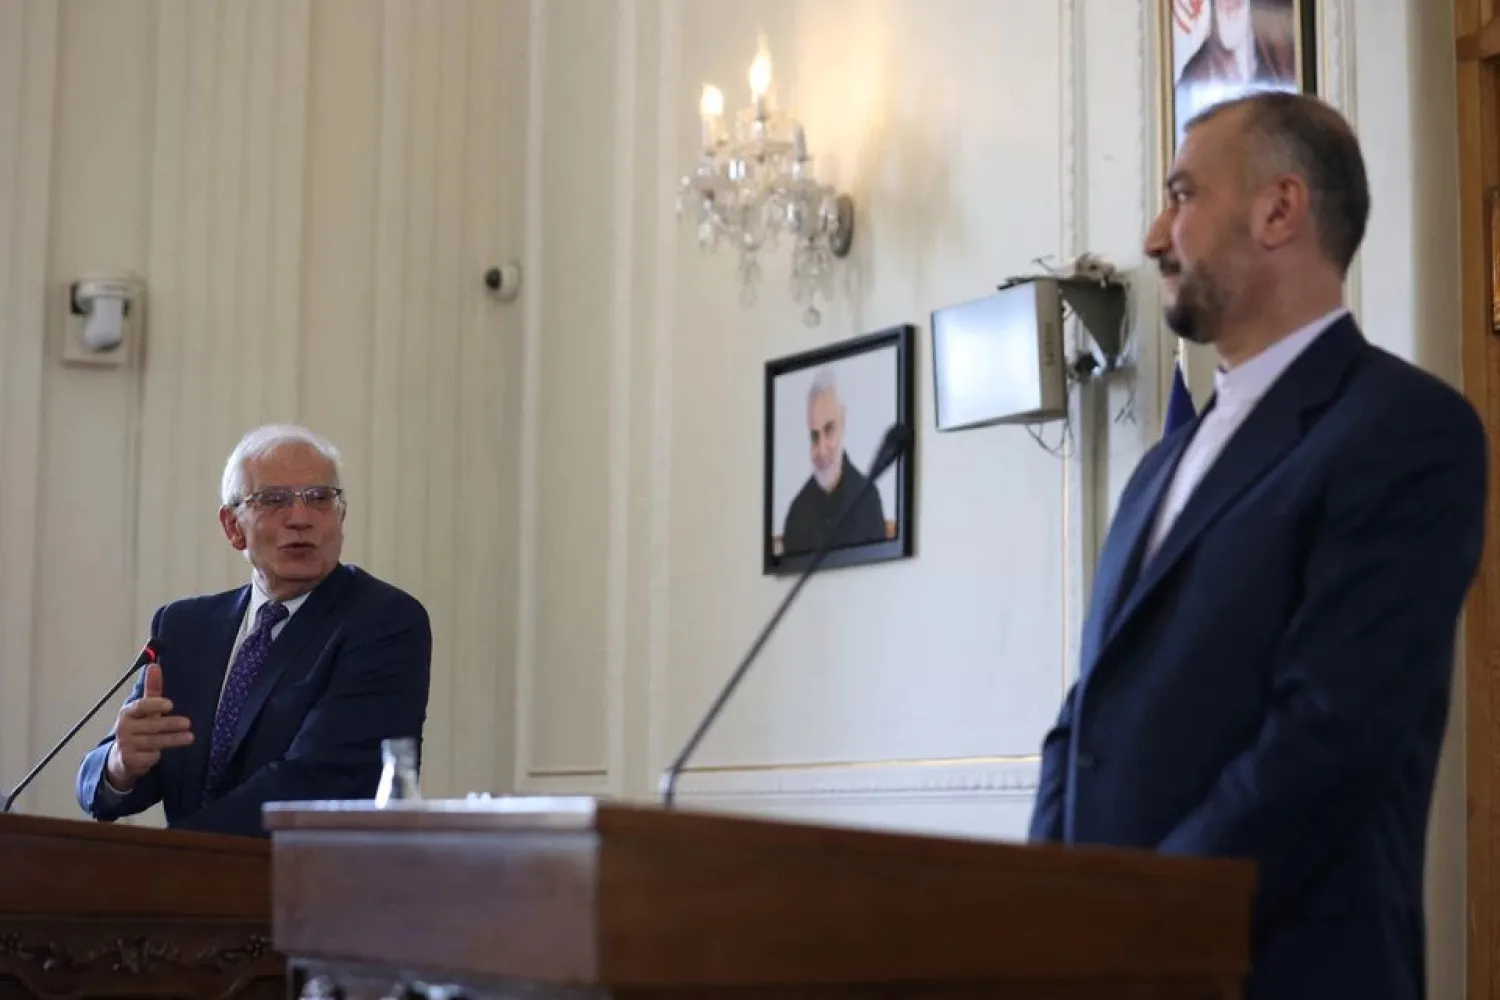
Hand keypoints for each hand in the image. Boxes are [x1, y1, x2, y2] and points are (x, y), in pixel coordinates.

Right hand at [105, 664, 192, 791]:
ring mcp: (126, 745)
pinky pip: (149, 757)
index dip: (154, 705)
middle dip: (170, 724)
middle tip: (187, 723)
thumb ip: (151, 689)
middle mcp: (124, 728)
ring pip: (154, 742)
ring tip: (190, 737)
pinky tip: (164, 754)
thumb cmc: (137, 728)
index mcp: (127, 713)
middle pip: (151, 725)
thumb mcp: (144, 709)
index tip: (170, 704)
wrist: (122, 757)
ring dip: (173, 740)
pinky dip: (157, 756)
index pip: (140, 706)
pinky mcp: (129, 761)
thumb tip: (153, 666)